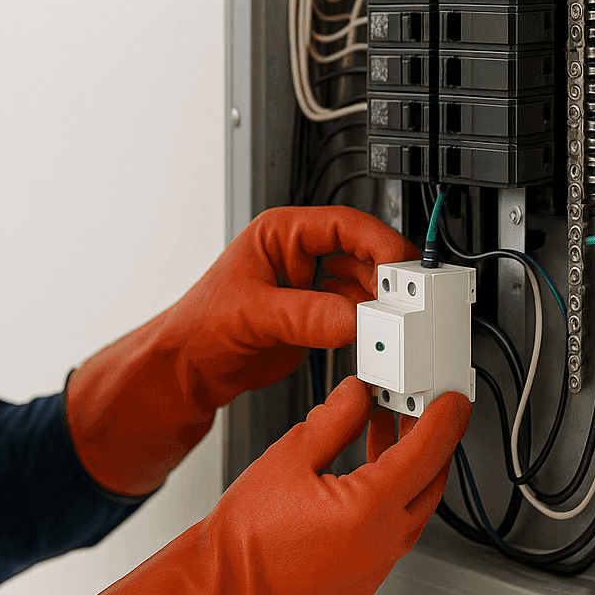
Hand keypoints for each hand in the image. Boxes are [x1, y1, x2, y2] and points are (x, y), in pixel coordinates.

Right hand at [59, 378, 471, 594]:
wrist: (225, 590)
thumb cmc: (247, 537)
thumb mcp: (290, 457)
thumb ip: (333, 420)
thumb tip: (356, 396)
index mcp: (371, 507)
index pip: (426, 451)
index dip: (443, 418)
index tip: (451, 401)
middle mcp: (383, 543)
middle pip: (430, 484)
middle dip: (431, 444)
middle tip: (418, 412)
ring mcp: (376, 569)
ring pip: (411, 513)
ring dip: (407, 474)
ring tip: (380, 440)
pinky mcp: (362, 585)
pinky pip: (391, 540)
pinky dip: (389, 507)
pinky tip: (360, 487)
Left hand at [67, 206, 418, 494]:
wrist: (190, 369)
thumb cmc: (200, 327)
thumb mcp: (253, 314)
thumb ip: (305, 316)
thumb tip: (352, 319)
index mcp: (281, 233)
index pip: (343, 225)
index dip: (378, 242)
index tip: (401, 266)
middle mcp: (300, 255)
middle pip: (362, 253)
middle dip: (385, 277)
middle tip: (405, 301)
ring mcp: (311, 287)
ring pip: (363, 285)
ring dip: (379, 304)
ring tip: (389, 324)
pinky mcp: (317, 317)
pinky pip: (355, 315)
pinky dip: (369, 326)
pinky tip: (373, 338)